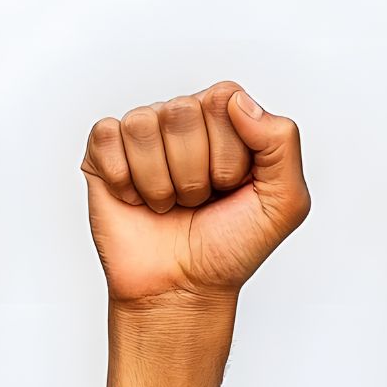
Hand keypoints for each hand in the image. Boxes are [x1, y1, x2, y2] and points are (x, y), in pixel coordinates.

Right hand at [82, 82, 308, 304]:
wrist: (180, 288)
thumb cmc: (228, 247)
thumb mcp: (284, 201)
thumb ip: (282, 142)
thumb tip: (237, 101)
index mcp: (226, 121)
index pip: (223, 97)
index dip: (226, 149)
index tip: (229, 186)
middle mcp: (182, 120)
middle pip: (180, 110)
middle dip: (192, 171)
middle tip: (196, 201)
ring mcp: (141, 136)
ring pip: (142, 124)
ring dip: (158, 181)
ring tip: (167, 203)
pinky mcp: (102, 154)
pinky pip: (107, 136)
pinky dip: (123, 179)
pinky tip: (134, 199)